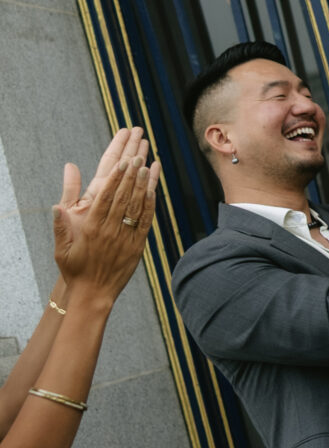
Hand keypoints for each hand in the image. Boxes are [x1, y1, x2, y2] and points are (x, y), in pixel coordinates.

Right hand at [53, 129, 155, 300]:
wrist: (93, 294)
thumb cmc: (75, 270)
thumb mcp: (62, 249)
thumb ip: (60, 226)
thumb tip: (56, 206)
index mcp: (92, 229)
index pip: (106, 198)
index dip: (115, 178)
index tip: (121, 161)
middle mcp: (110, 231)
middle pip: (123, 197)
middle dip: (131, 174)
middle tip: (138, 154)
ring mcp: (125, 238)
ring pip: (136, 206)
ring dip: (143, 184)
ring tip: (148, 164)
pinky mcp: (137, 245)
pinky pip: (145, 221)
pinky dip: (150, 203)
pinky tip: (153, 188)